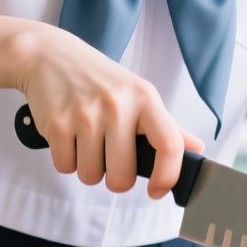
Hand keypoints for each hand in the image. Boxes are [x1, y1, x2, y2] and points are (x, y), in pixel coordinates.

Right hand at [15, 24, 202, 200]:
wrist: (49, 55)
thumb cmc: (98, 79)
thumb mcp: (137, 93)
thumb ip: (167, 126)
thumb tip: (196, 148)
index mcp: (145, 98)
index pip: (169, 146)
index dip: (168, 177)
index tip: (157, 190)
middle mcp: (118, 105)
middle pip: (122, 177)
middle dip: (115, 178)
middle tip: (110, 157)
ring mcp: (86, 114)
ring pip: (91, 175)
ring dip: (88, 167)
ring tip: (86, 140)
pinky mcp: (57, 123)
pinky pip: (65, 167)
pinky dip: (66, 159)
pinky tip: (68, 135)